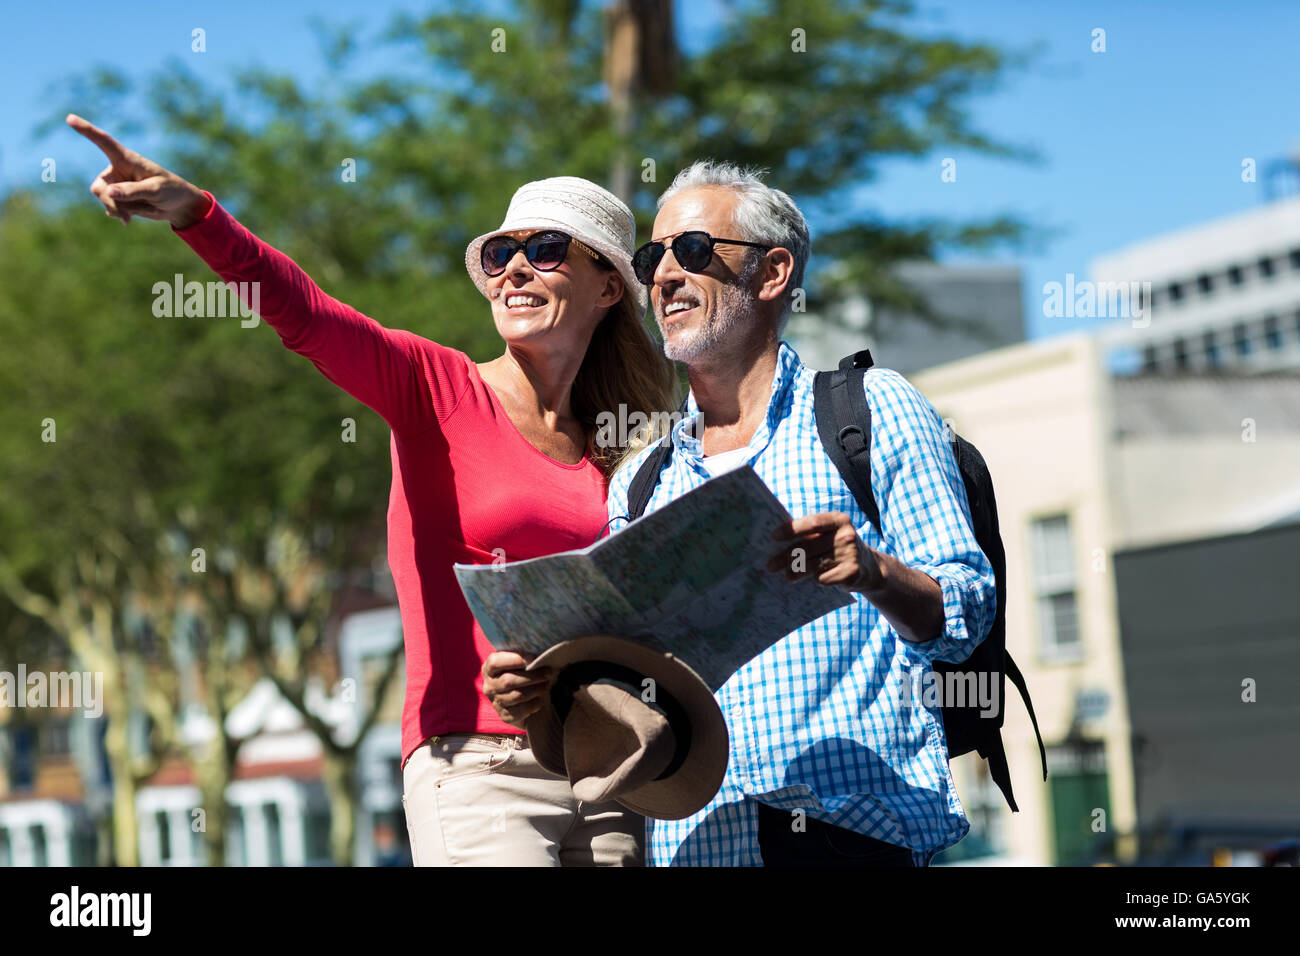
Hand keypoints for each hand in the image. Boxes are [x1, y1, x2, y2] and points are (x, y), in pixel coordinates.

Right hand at [65, 114, 208, 227]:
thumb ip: (133, 190)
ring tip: (132, 216)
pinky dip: (119, 214)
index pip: (104, 142)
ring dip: (117, 209)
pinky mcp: (119, 198)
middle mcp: (117, 170)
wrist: (178, 206)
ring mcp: (116, 184)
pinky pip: (110, 207)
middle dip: (109, 202)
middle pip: (99, 187)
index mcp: (127, 159)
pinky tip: (129, 217)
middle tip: (125, 216)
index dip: (87, 130)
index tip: (70, 118)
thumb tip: (108, 192)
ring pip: (103, 198)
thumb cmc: (171, 191)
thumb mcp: (156, 190)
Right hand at [482, 651, 551, 726]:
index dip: (514, 659)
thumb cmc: (524, 673)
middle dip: (532, 676)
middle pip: (508, 681)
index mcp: (489, 669)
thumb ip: (524, 656)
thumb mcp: (521, 661)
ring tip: (546, 684)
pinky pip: (521, 710)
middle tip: (548, 672)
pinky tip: (539, 699)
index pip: (495, 662)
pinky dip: (534, 704)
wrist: (528, 696)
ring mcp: (496, 702)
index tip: (534, 658)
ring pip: (517, 696)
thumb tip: (536, 656)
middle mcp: (489, 686)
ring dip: (536, 689)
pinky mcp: (505, 716)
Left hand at [767, 511, 883, 591]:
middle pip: (808, 547)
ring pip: (812, 565)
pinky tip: (815, 580)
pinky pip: (823, 578)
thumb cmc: (839, 547)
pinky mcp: (852, 572)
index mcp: (839, 520)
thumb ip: (811, 534)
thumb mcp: (831, 534)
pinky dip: (816, 580)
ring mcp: (851, 554)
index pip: (812, 523)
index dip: (791, 529)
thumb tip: (776, 541)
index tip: (773, 537)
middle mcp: (846, 535)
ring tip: (787, 575)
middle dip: (785, 557)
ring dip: (795, 572)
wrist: (870, 567)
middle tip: (770, 565)